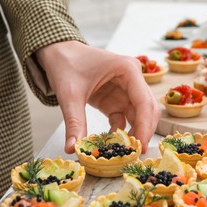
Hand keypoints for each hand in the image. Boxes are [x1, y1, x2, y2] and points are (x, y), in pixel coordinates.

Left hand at [36, 41, 159, 152]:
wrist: (58, 53)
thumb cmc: (66, 64)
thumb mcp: (70, 94)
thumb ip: (74, 122)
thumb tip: (72, 148)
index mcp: (128, 70)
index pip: (143, 101)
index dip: (144, 126)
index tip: (139, 147)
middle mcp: (132, 79)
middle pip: (147, 109)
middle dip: (144, 131)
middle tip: (135, 153)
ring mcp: (126, 89)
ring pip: (140, 115)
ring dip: (135, 132)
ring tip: (126, 152)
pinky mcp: (117, 98)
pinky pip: (125, 117)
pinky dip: (122, 131)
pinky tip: (113, 142)